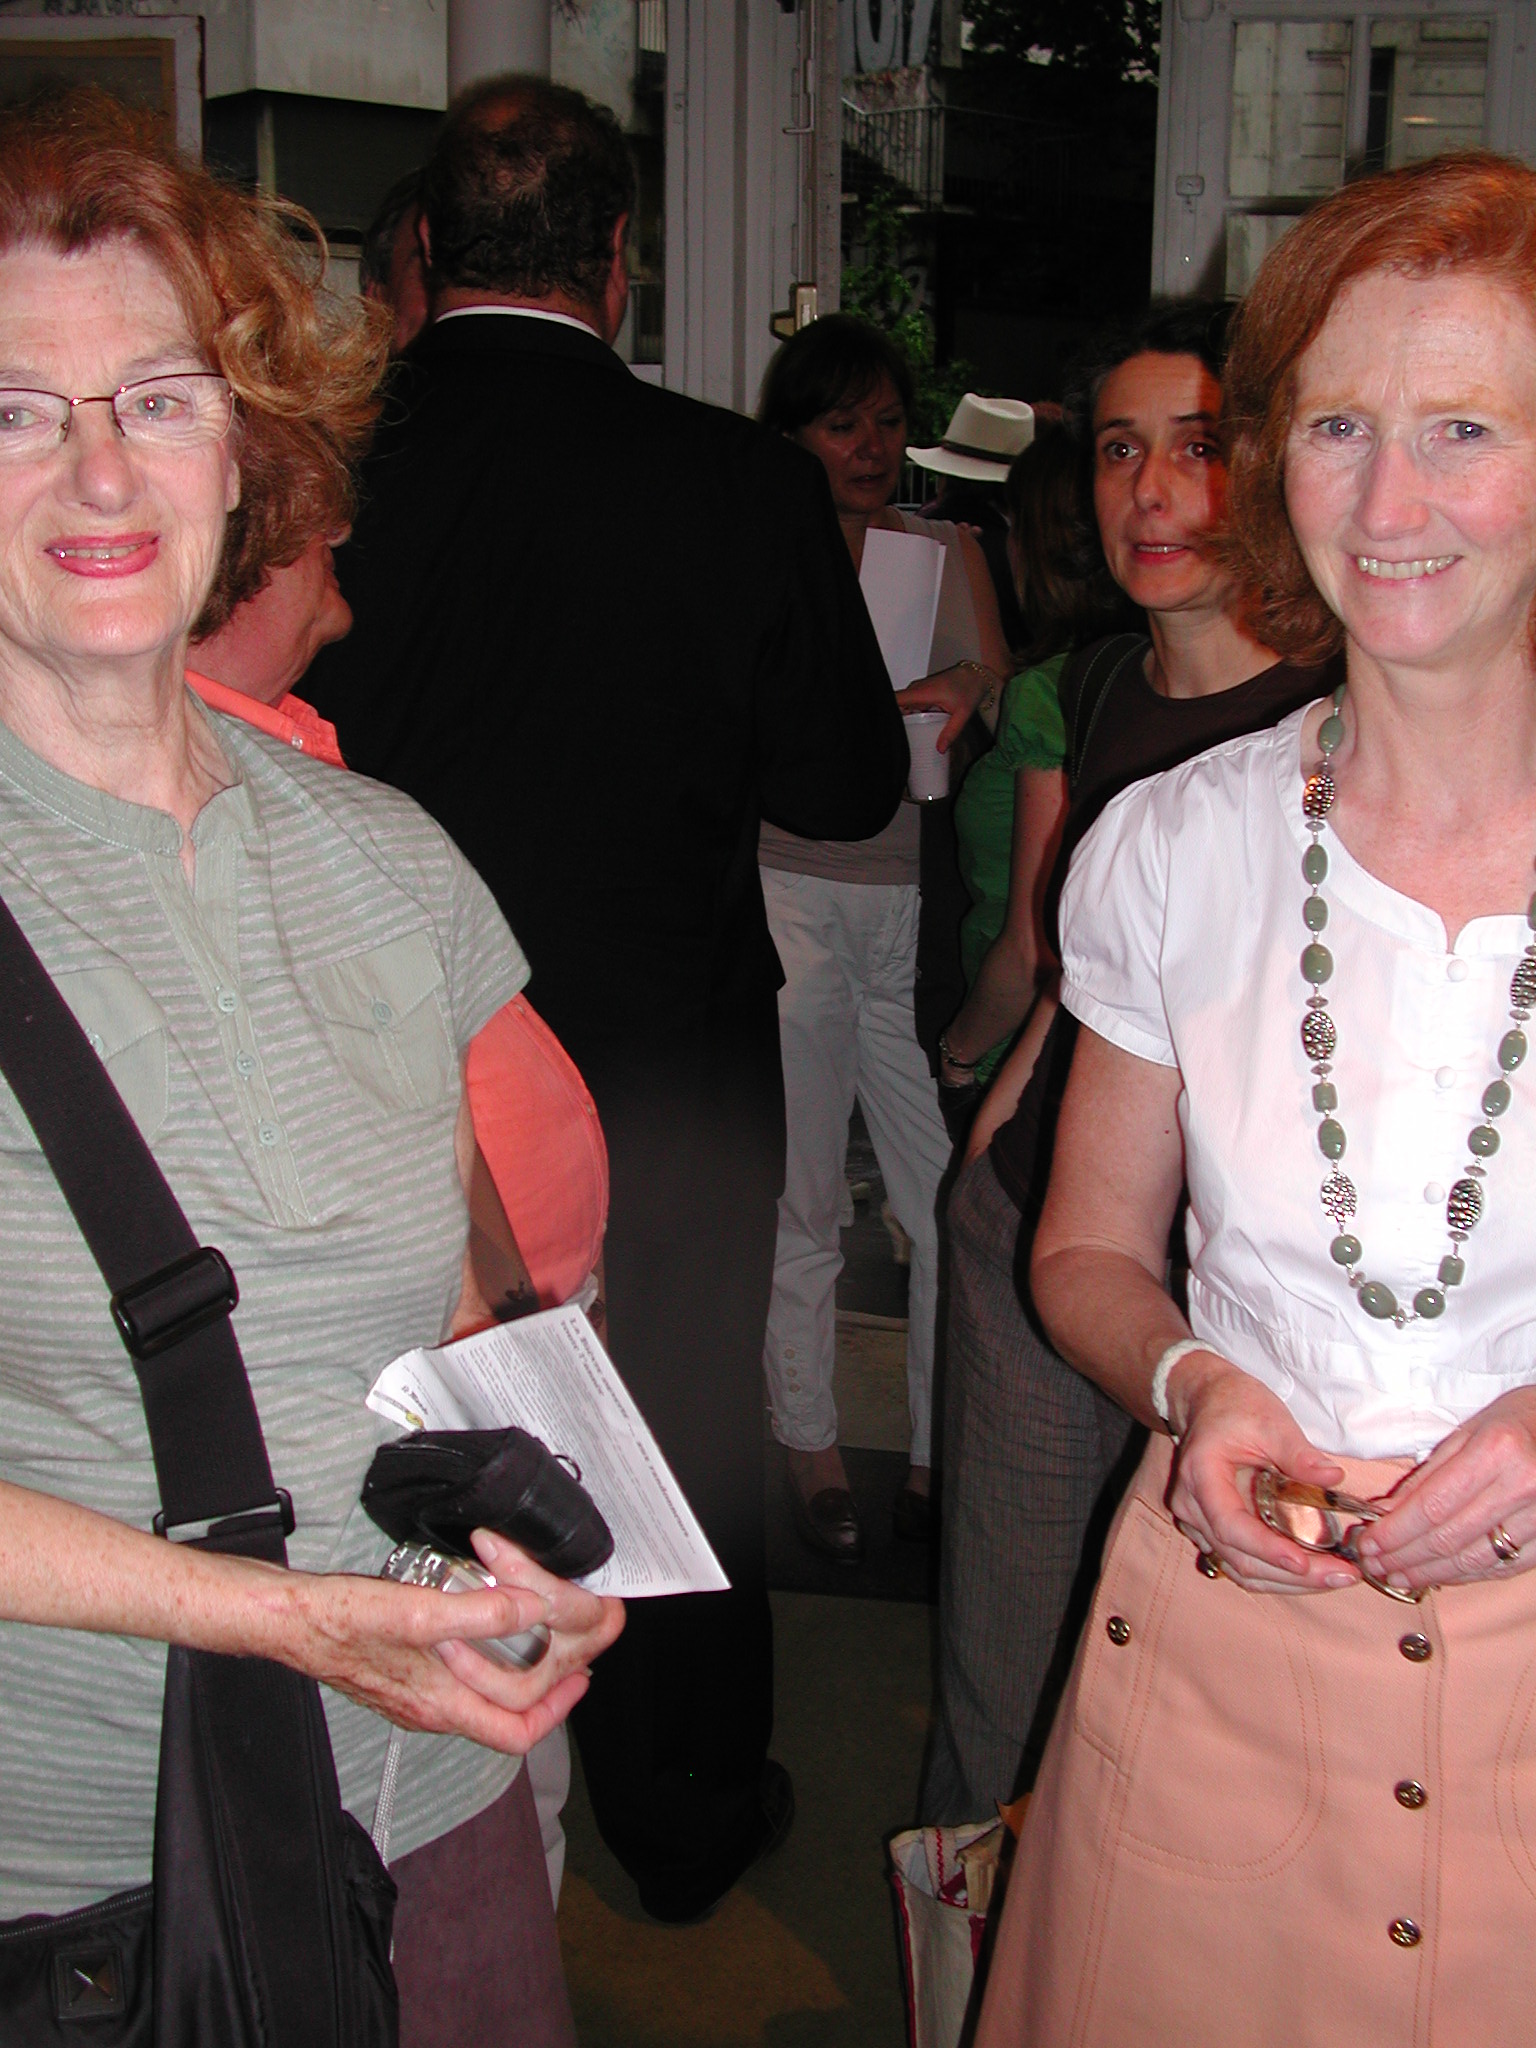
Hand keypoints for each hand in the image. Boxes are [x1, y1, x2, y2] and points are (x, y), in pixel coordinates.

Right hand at [270, 1530, 623, 1755]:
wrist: (285, 1620)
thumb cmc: (340, 1621)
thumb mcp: (418, 1612)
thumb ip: (480, 1614)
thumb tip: (532, 1608)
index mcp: (440, 1705)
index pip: (515, 1732)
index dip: (557, 1710)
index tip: (582, 1677)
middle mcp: (430, 1709)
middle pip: (505, 1714)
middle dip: (547, 1684)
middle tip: (574, 1649)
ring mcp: (413, 1694)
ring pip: (481, 1695)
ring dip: (517, 1669)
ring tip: (542, 1638)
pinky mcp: (400, 1673)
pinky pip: (457, 1677)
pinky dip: (485, 1655)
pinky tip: (486, 1622)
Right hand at [896, 662, 1001, 749]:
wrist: (977, 675)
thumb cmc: (970, 688)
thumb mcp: (962, 714)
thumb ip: (951, 732)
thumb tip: (940, 749)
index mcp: (923, 692)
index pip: (895, 698)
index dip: (887, 711)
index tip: (886, 726)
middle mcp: (918, 688)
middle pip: (897, 705)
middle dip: (895, 720)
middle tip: (898, 737)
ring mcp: (919, 689)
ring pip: (904, 705)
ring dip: (904, 718)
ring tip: (907, 734)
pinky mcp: (923, 691)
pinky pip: (911, 704)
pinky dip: (912, 714)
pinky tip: (917, 725)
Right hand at [1165, 1350, 1353, 1593]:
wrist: (1207, 1401)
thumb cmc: (1237, 1406)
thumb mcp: (1271, 1421)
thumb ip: (1299, 1453)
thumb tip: (1333, 1478)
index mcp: (1202, 1475)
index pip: (1230, 1524)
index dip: (1266, 1548)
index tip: (1304, 1561)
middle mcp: (1193, 1507)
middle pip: (1240, 1557)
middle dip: (1294, 1575)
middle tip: (1344, 1575)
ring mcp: (1199, 1523)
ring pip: (1241, 1569)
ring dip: (1289, 1583)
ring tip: (1336, 1578)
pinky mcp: (1214, 1531)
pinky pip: (1242, 1563)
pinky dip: (1277, 1574)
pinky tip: (1313, 1572)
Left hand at [1354, 1386, 1535, 1591]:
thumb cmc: (1516, 1421)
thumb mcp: (1468, 1433)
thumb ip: (1427, 1476)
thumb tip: (1385, 1512)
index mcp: (1497, 1452)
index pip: (1433, 1505)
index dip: (1395, 1531)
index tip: (1367, 1542)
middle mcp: (1522, 1488)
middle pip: (1449, 1538)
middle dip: (1404, 1556)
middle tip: (1374, 1564)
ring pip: (1474, 1560)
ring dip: (1429, 1573)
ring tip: (1397, 1576)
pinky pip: (1500, 1567)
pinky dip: (1464, 1575)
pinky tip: (1436, 1575)